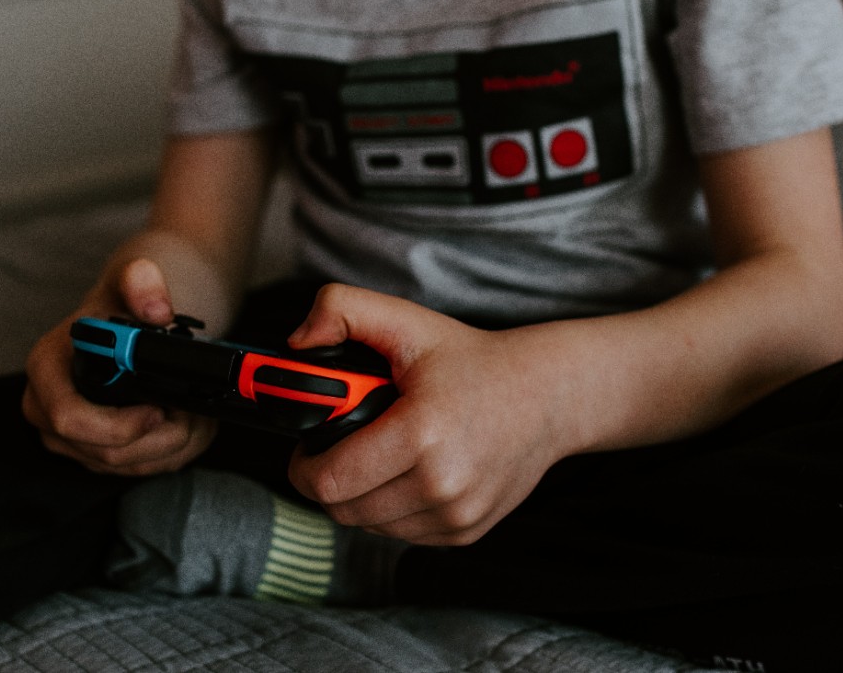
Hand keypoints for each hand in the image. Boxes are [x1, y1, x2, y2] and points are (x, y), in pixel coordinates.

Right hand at [22, 258, 217, 474]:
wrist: (132, 320)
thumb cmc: (124, 304)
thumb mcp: (133, 279)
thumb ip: (142, 282)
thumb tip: (157, 309)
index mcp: (47, 369)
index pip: (69, 418)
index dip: (118, 425)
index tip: (159, 408)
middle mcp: (48, 409)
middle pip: (105, 452)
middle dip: (159, 437)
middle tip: (191, 411)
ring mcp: (71, 438)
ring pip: (129, 465)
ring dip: (173, 443)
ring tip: (194, 411)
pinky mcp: (97, 454)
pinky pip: (140, 468)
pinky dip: (173, 450)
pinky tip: (187, 421)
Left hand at [286, 285, 579, 545]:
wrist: (545, 396)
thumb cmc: (471, 360)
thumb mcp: (406, 320)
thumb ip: (341, 309)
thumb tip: (297, 343)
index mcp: (421, 433)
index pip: (330, 481)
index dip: (302, 465)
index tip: (307, 446)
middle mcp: (443, 484)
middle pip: (343, 509)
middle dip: (326, 481)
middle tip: (336, 448)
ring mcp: (457, 514)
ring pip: (369, 526)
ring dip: (359, 497)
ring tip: (374, 456)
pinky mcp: (465, 532)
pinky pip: (401, 534)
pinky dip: (391, 509)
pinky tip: (404, 473)